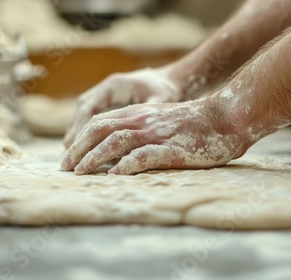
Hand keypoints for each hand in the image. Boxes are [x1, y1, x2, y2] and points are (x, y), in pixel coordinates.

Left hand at [60, 98, 250, 174]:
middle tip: (65, 168)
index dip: (80, 139)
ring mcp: (156, 133)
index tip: (69, 156)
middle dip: (78, 149)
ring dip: (94, 157)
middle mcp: (142, 121)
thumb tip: (122, 149)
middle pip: (100, 130)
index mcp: (139, 114)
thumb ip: (143, 127)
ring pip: (115, 142)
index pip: (100, 122)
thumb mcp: (163, 119)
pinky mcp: (171, 148)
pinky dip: (126, 165)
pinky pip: (143, 156)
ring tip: (80, 173)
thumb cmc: (197, 122)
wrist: (225, 117)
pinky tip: (115, 175)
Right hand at [64, 68, 181, 147]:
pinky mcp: (106, 102)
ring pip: (82, 115)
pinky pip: (90, 117)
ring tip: (71, 157)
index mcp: (114, 86)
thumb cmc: (165, 90)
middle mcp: (104, 89)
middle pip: (82, 112)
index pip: (90, 107)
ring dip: (77, 134)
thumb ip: (149, 115)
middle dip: (74, 134)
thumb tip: (140, 134)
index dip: (80, 128)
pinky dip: (85, 132)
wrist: (167, 79)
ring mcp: (103, 94)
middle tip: (68, 157)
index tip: (75, 147)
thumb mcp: (160, 101)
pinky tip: (83, 150)